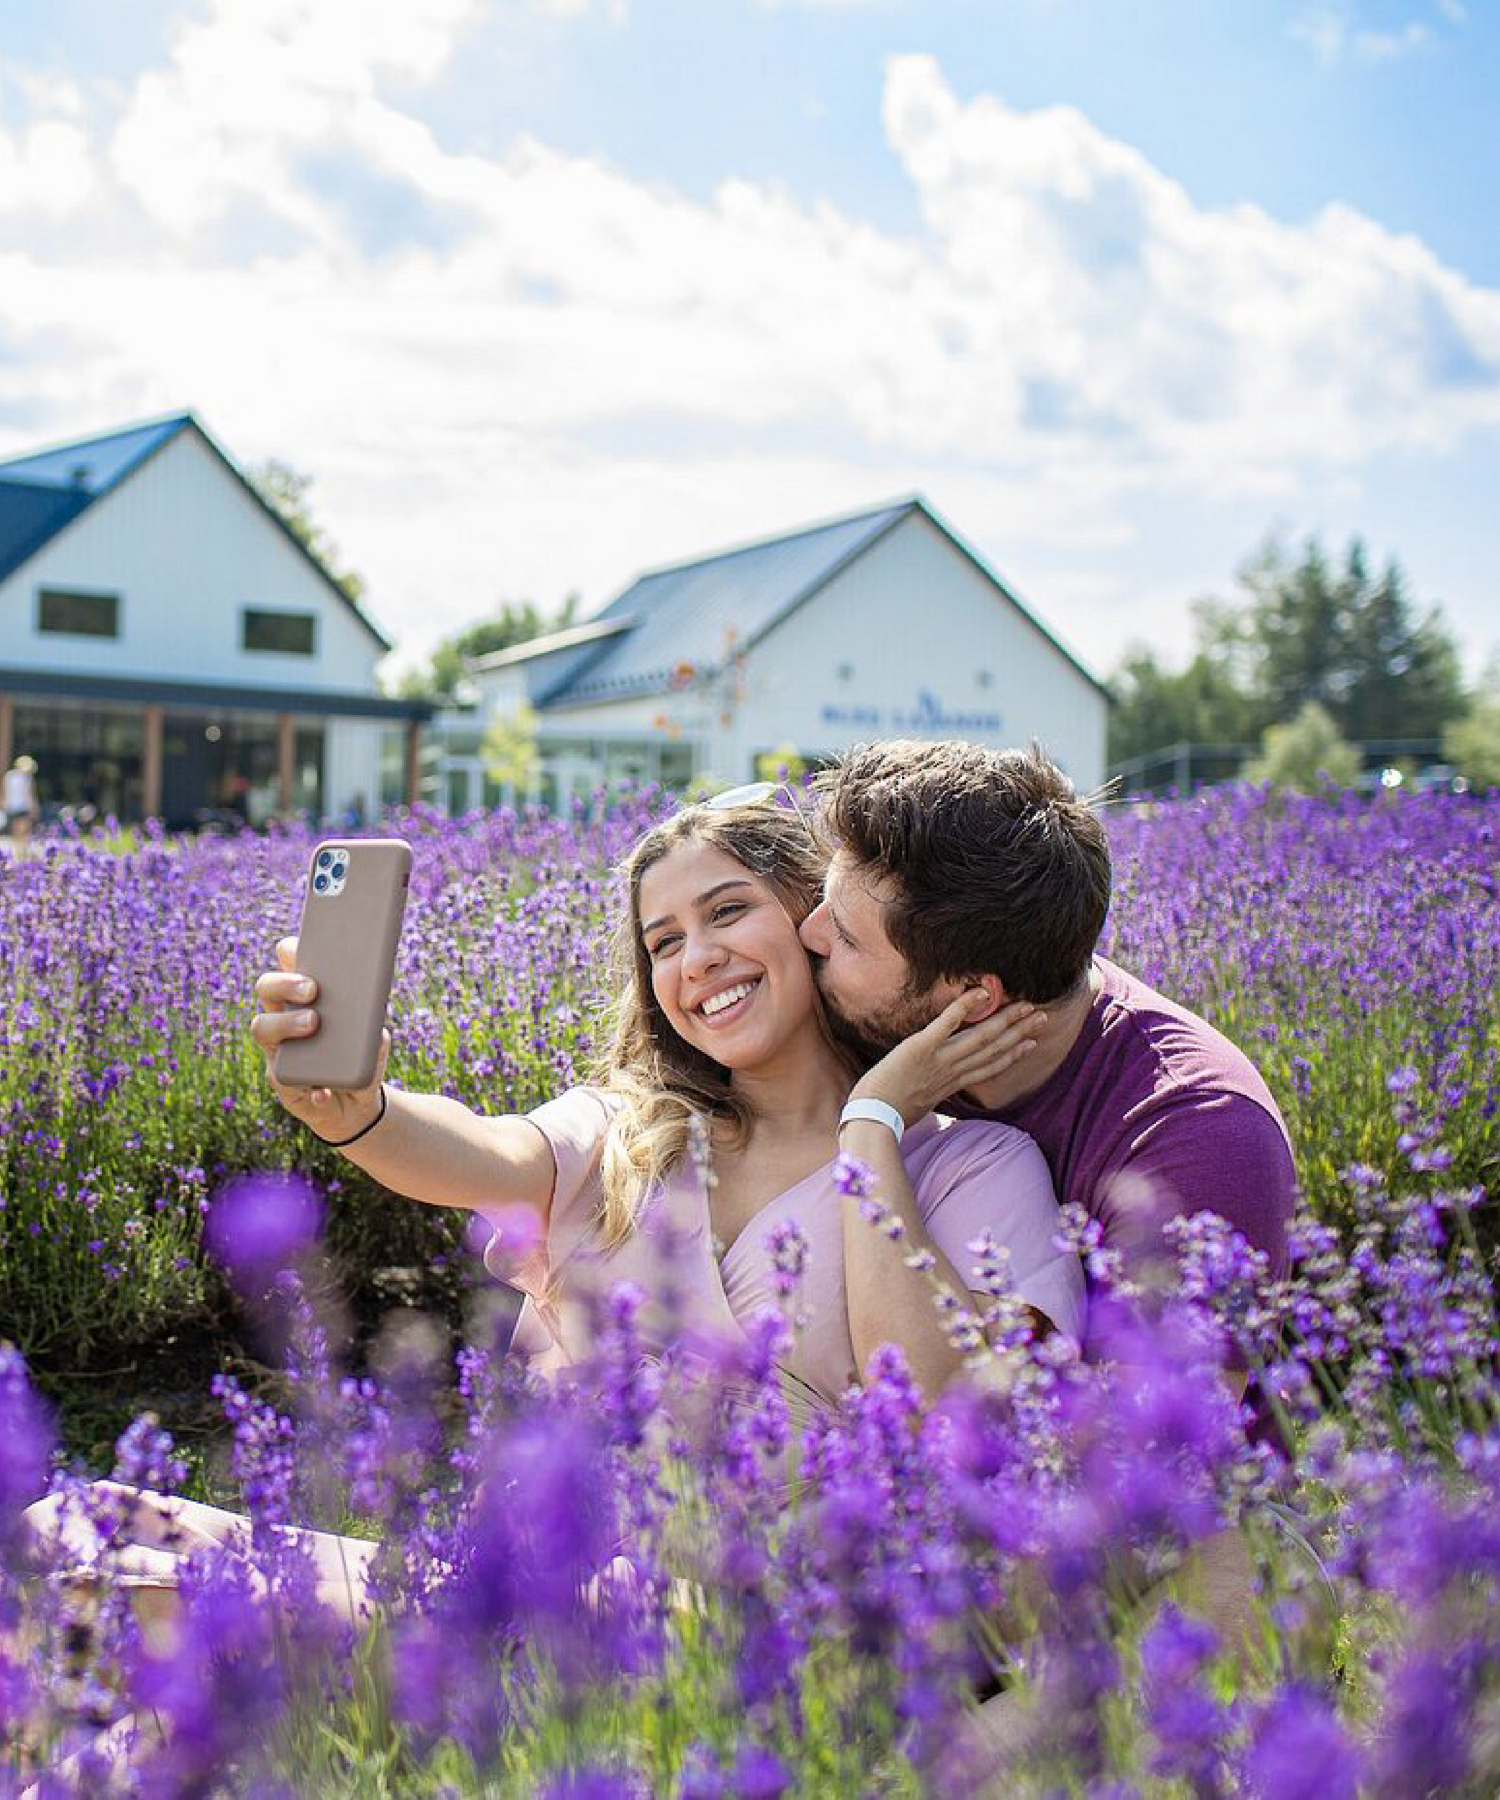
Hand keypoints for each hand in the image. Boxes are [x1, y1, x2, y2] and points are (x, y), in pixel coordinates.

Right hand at [250, 935, 388, 1142]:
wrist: (357, 1102)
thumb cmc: (362, 1056)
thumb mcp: (375, 1036)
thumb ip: (373, 1026)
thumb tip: (375, 1027)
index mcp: (305, 995)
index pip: (288, 962)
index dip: (290, 950)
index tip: (301, 945)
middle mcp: (284, 1015)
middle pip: (267, 987)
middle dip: (285, 982)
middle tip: (312, 989)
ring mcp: (278, 1047)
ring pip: (263, 1028)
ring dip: (286, 1024)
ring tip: (313, 1023)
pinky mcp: (282, 1081)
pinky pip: (286, 1079)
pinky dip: (312, 1086)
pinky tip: (325, 1090)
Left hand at [847, 992, 1042, 1125]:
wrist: (872, 1119)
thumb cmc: (888, 1113)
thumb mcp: (917, 1105)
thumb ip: (929, 1092)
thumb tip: (929, 1092)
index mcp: (950, 1084)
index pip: (989, 1068)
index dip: (1013, 1055)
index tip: (1031, 1044)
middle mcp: (951, 1071)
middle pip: (993, 1050)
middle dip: (1019, 1032)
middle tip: (1042, 1017)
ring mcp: (938, 1058)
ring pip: (980, 1037)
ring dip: (1006, 1020)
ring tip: (1026, 1006)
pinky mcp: (920, 1046)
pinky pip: (947, 1024)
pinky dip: (965, 1007)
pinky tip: (982, 992)